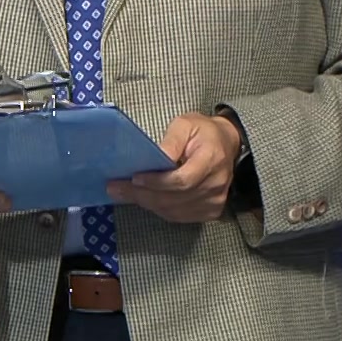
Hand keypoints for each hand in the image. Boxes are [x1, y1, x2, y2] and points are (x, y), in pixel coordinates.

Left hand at [105, 112, 240, 222]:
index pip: (182, 180)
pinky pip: (180, 216)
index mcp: (211, 160)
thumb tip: (155, 157)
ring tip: (124, 194)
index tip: (134, 178)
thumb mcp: (185, 124)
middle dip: (142, 195)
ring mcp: (215, 200)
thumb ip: (171, 140)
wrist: (226, 144)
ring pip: (174, 210)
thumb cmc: (203, 131)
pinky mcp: (211, 210)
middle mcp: (216, 184)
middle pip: (175, 198)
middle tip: (116, 188)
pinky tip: (144, 200)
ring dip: (147, 203)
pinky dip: (159, 209)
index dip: (156, 182)